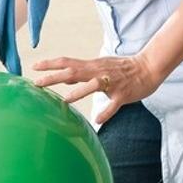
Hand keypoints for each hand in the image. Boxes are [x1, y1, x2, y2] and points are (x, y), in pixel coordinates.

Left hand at [32, 53, 161, 124]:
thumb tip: (64, 79)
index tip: (33, 67)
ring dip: (79, 93)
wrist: (148, 67)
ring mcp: (110, 83)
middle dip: (53, 77)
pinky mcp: (122, 94)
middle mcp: (98, 72)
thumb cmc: (121, 68)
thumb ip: (81, 73)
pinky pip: (113, 104)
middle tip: (36, 83)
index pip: (66, 62)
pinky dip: (106, 112)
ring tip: (64, 100)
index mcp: (91, 66)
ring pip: (93, 86)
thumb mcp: (98, 67)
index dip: (50, 64)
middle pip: (72, 72)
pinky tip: (98, 120)